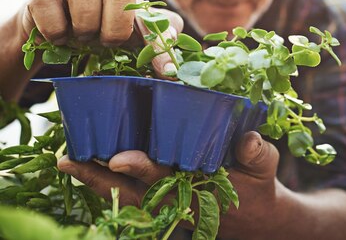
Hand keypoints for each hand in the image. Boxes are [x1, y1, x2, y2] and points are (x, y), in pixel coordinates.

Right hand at [20, 0, 182, 74]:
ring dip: (85, 22)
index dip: (160, 44)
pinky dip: (53, 26)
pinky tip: (57, 39)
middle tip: (108, 45)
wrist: (51, 38)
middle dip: (117, 26)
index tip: (166, 72)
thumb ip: (154, 47)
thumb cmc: (98, 41)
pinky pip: (46, 0)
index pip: (154, 17)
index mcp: (133, 2)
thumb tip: (174, 58)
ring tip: (82, 39)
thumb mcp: (128, 47)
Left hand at [57, 132, 285, 237]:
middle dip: (99, 176)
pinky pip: (126, 194)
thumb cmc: (258, 186)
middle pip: (130, 189)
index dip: (142, 167)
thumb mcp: (266, 167)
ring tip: (66, 161)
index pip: (164, 177)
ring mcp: (163, 203)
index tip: (120, 157)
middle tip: (70, 159)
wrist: (253, 218)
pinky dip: (105, 183)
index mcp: (197, 188)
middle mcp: (174, 198)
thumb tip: (249, 140)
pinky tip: (85, 166)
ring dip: (94, 180)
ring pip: (122, 194)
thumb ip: (258, 154)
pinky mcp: (159, 201)